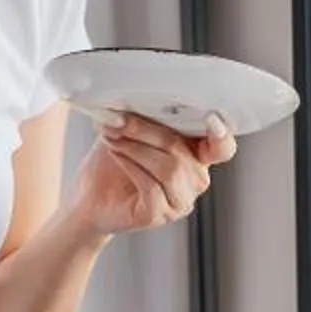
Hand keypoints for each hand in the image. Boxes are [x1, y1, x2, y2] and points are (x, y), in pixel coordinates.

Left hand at [67, 111, 236, 235]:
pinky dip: (130, 165)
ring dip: (136, 147)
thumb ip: (144, 116)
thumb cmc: (112, 164)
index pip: (222, 147)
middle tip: (120, 119)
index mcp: (195, 155)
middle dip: (148, 130)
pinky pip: (152, 187)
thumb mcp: (130, 132)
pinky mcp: (159, 215)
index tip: (211, 118)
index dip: (221, 135)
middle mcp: (194, 179)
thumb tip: (135, 96)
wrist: (88, 197)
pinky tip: (116, 154)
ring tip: (113, 136)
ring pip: (169, 168)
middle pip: (182, 150)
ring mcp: (179, 200)